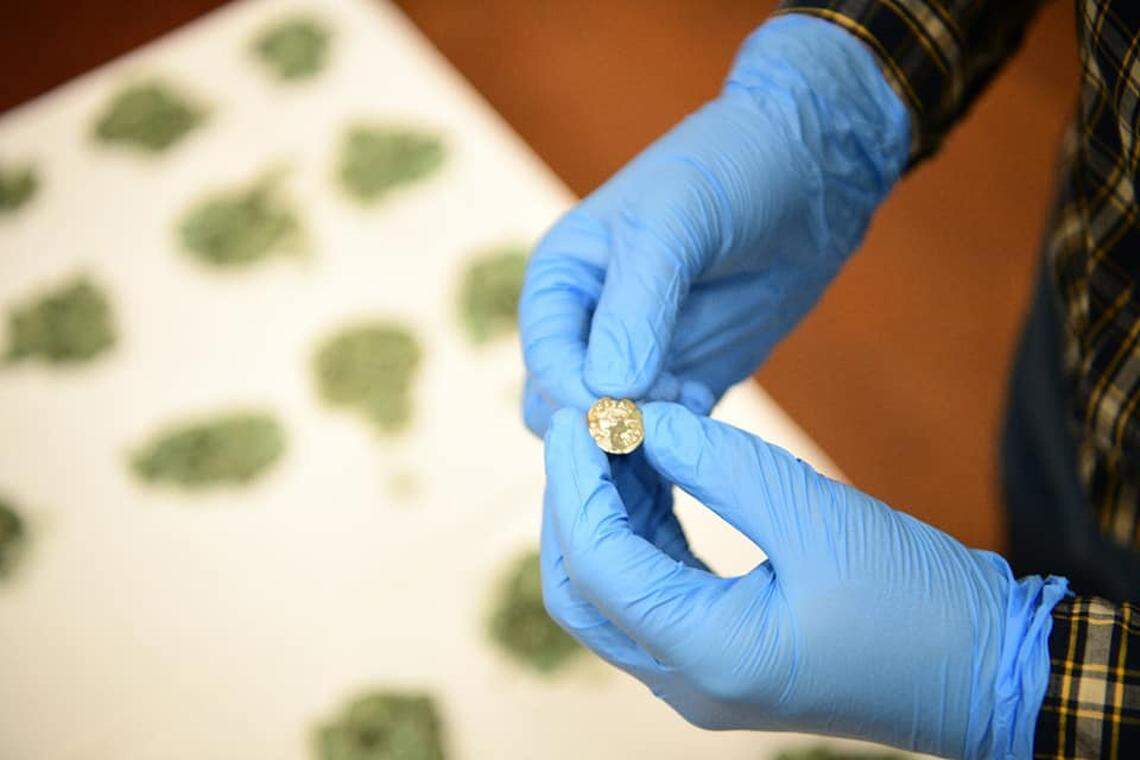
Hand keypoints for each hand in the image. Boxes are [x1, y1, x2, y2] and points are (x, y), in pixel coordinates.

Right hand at [520, 15, 909, 435]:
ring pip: (614, 430)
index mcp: (562, 279)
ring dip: (645, 439)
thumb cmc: (730, 172)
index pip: (547, 357)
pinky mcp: (687, 382)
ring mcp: (639, 359)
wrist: (810, 172)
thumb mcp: (673, 223)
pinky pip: (668, 436)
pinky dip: (682, 440)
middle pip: (565, 407)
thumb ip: (637, 305)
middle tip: (658, 419)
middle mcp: (588, 326)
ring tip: (691, 404)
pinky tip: (710, 406)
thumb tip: (607, 390)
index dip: (574, 391)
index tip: (620, 408)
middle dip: (604, 424)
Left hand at [541, 404, 1067, 757]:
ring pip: (611, 593)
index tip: (580, 412)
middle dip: (574, 504)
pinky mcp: (720, 657)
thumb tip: (644, 421)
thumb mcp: (818, 517)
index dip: (576, 483)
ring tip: (619, 438)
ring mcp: (700, 677)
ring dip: (605, 516)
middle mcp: (687, 682)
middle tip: (589, 426)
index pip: (597, 565)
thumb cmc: (921, 603)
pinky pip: (652, 595)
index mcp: (709, 656)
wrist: (989, 672)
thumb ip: (722, 466)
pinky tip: (654, 476)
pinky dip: (641, 535)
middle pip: (583, 590)